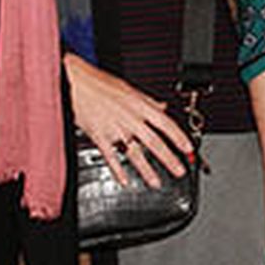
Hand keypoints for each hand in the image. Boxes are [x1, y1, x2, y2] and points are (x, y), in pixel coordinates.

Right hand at [65, 54, 192, 187]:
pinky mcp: (99, 137)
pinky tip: (124, 180)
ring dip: (147, 170)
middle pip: (155, 142)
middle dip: (169, 159)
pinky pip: (111, 157)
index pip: (166, 123)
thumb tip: (163, 107)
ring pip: (135, 153)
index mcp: (141, 105)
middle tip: (179, 170)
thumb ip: (148, 101)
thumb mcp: (130, 89)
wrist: (76, 82)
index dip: (179, 137)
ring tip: (156, 182)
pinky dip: (118, 170)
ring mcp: (115, 129)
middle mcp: (131, 118)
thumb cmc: (101, 83)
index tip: (188, 148)